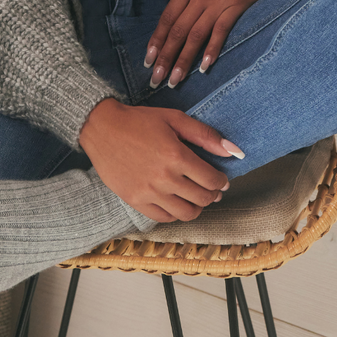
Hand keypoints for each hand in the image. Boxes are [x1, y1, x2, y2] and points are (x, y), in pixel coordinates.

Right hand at [78, 98, 243, 221]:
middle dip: (212, 194)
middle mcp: (164, 178)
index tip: (222, 179)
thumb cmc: (139, 120)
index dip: (221, 181)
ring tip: (196, 198)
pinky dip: (175, 213)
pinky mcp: (135, 201)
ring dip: (197, 207)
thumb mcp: (174, 119)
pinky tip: (177, 201)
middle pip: (202, 198)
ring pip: (185, 213)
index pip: (212, 180)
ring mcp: (149, 192)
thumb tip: (234, 150)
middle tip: (212, 189)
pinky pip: (164, 218)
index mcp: (176, 155)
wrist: (102, 128)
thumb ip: (205, 135)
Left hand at [143, 0, 265, 88]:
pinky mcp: (235, 7)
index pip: (168, 16)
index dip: (158, 39)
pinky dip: (212, 49)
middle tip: (157, 78)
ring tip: (175, 80)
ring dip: (185, 59)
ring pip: (197, 35)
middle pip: (179, 30)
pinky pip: (221, 31)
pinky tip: (204, 67)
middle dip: (166, 56)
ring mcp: (219, 2)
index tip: (149, 59)